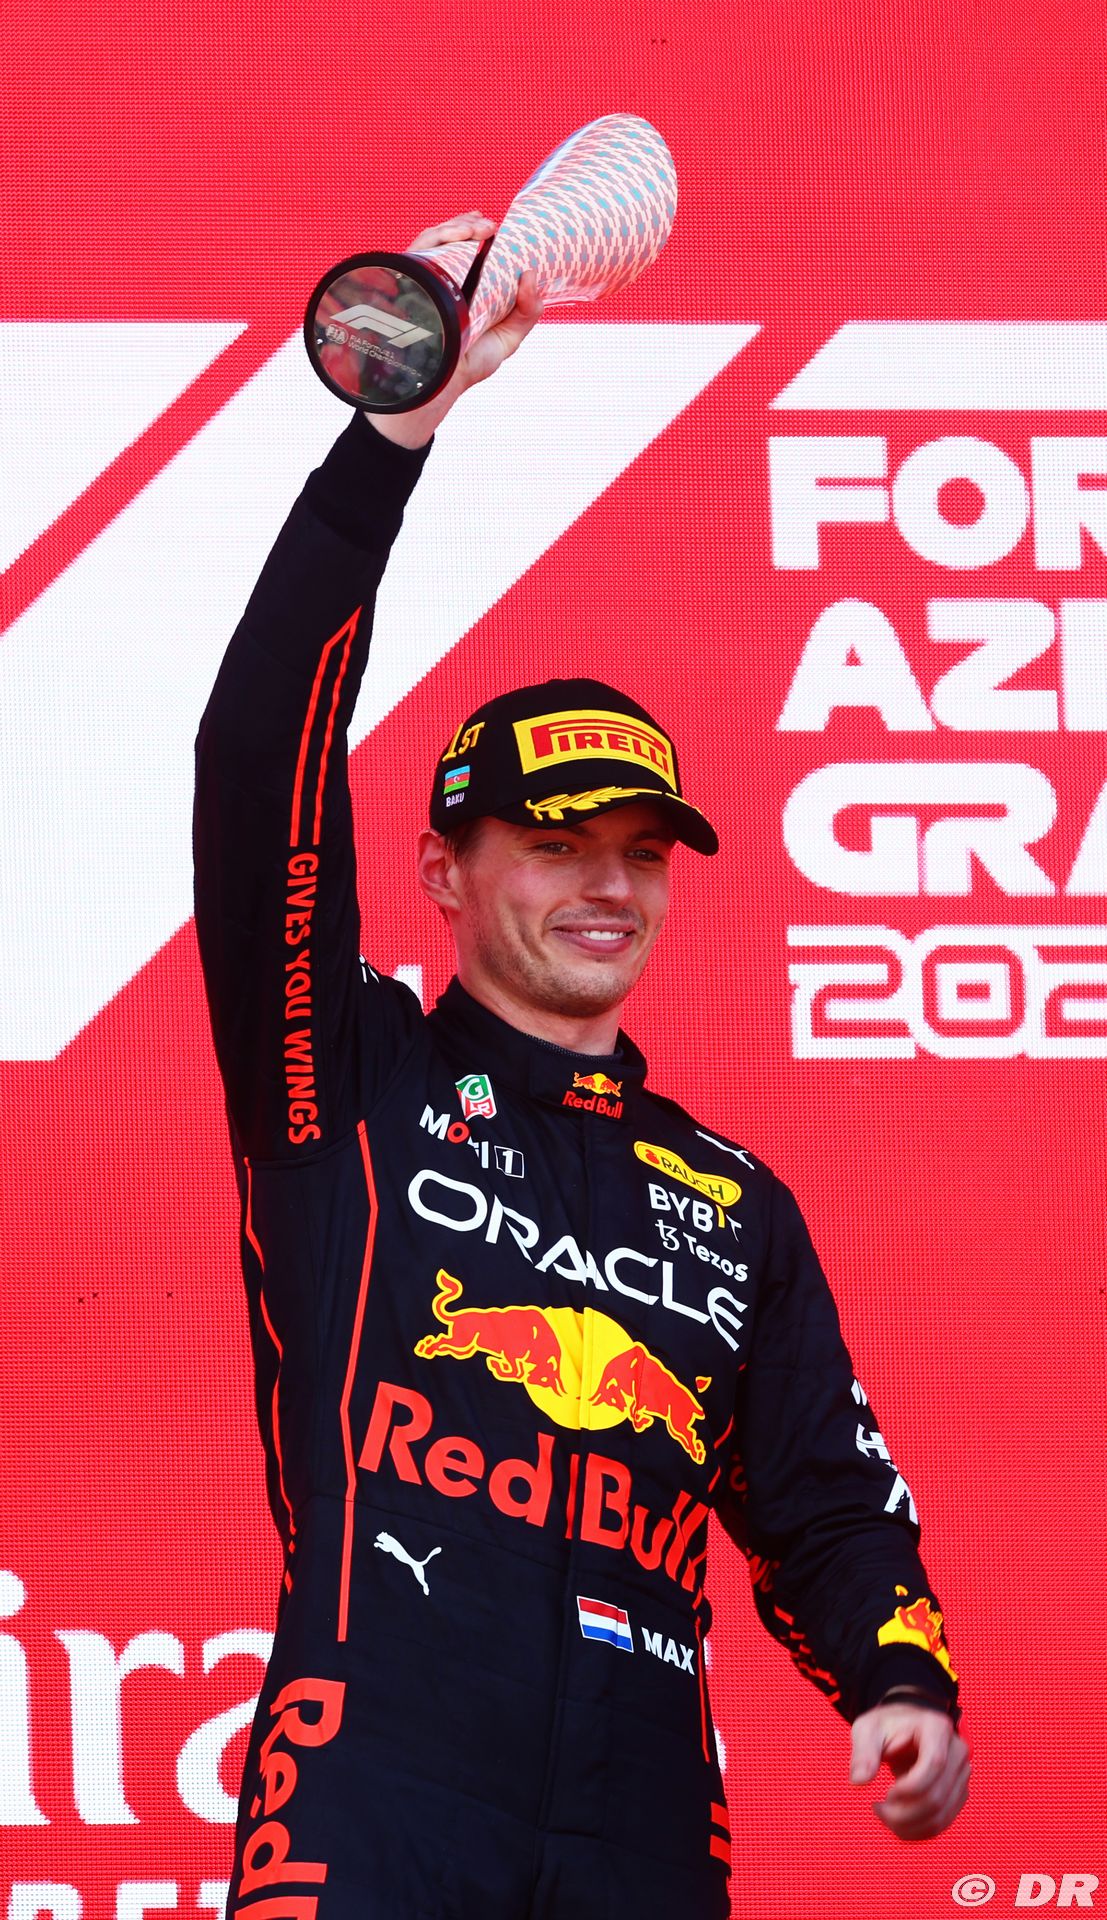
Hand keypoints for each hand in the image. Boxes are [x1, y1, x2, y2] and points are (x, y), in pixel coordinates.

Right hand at [368, 212, 542, 448]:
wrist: (440, 386)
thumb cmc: (469, 364)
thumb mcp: (508, 337)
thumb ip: (527, 310)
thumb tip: (532, 274)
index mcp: (465, 286)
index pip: (469, 248)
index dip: (479, 231)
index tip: (497, 226)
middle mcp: (442, 280)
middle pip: (451, 239)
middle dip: (470, 224)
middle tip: (489, 225)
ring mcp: (424, 281)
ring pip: (434, 239)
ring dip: (456, 226)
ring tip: (479, 227)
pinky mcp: (409, 283)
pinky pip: (418, 250)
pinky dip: (438, 237)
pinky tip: (459, 236)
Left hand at [850, 1699, 969, 1839]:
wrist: (903, 1730)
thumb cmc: (885, 1727)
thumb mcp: (868, 1730)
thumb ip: (863, 1753)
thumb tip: (858, 1781)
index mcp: (937, 1728)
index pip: (934, 1764)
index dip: (910, 1787)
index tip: (886, 1794)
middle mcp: (957, 1751)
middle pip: (937, 1795)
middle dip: (904, 1812)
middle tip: (877, 1809)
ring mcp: (961, 1774)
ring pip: (940, 1815)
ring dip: (909, 1826)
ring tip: (884, 1815)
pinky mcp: (958, 1793)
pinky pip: (942, 1822)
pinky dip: (917, 1830)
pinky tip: (897, 1823)